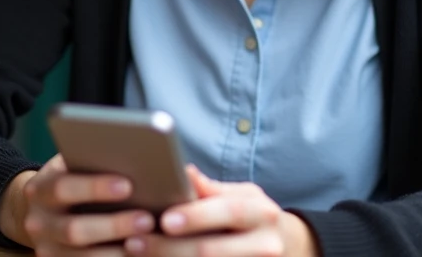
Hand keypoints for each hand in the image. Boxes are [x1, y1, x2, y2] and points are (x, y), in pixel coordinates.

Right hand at [0, 154, 156, 254]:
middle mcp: (38, 223)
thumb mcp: (72, 165)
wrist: (44, 210)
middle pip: (74, 230)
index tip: (128, 185)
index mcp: (40, 189)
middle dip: (113, 226)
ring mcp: (46, 249)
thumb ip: (93, 162)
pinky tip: (137, 253)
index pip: (63, 187)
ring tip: (148, 242)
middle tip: (147, 220)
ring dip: (116, 253)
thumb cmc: (72, 179)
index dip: (94, 187)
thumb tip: (134, 159)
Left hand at [122, 165, 316, 256]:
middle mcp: (265, 245)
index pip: (227, 212)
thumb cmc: (253, 216)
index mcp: (261, 213)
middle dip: (169, 248)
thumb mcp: (242, 196)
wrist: (286, 248)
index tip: (164, 219)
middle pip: (211, 250)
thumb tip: (183, 172)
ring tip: (137, 255)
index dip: (196, 216)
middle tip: (135, 242)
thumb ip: (211, 189)